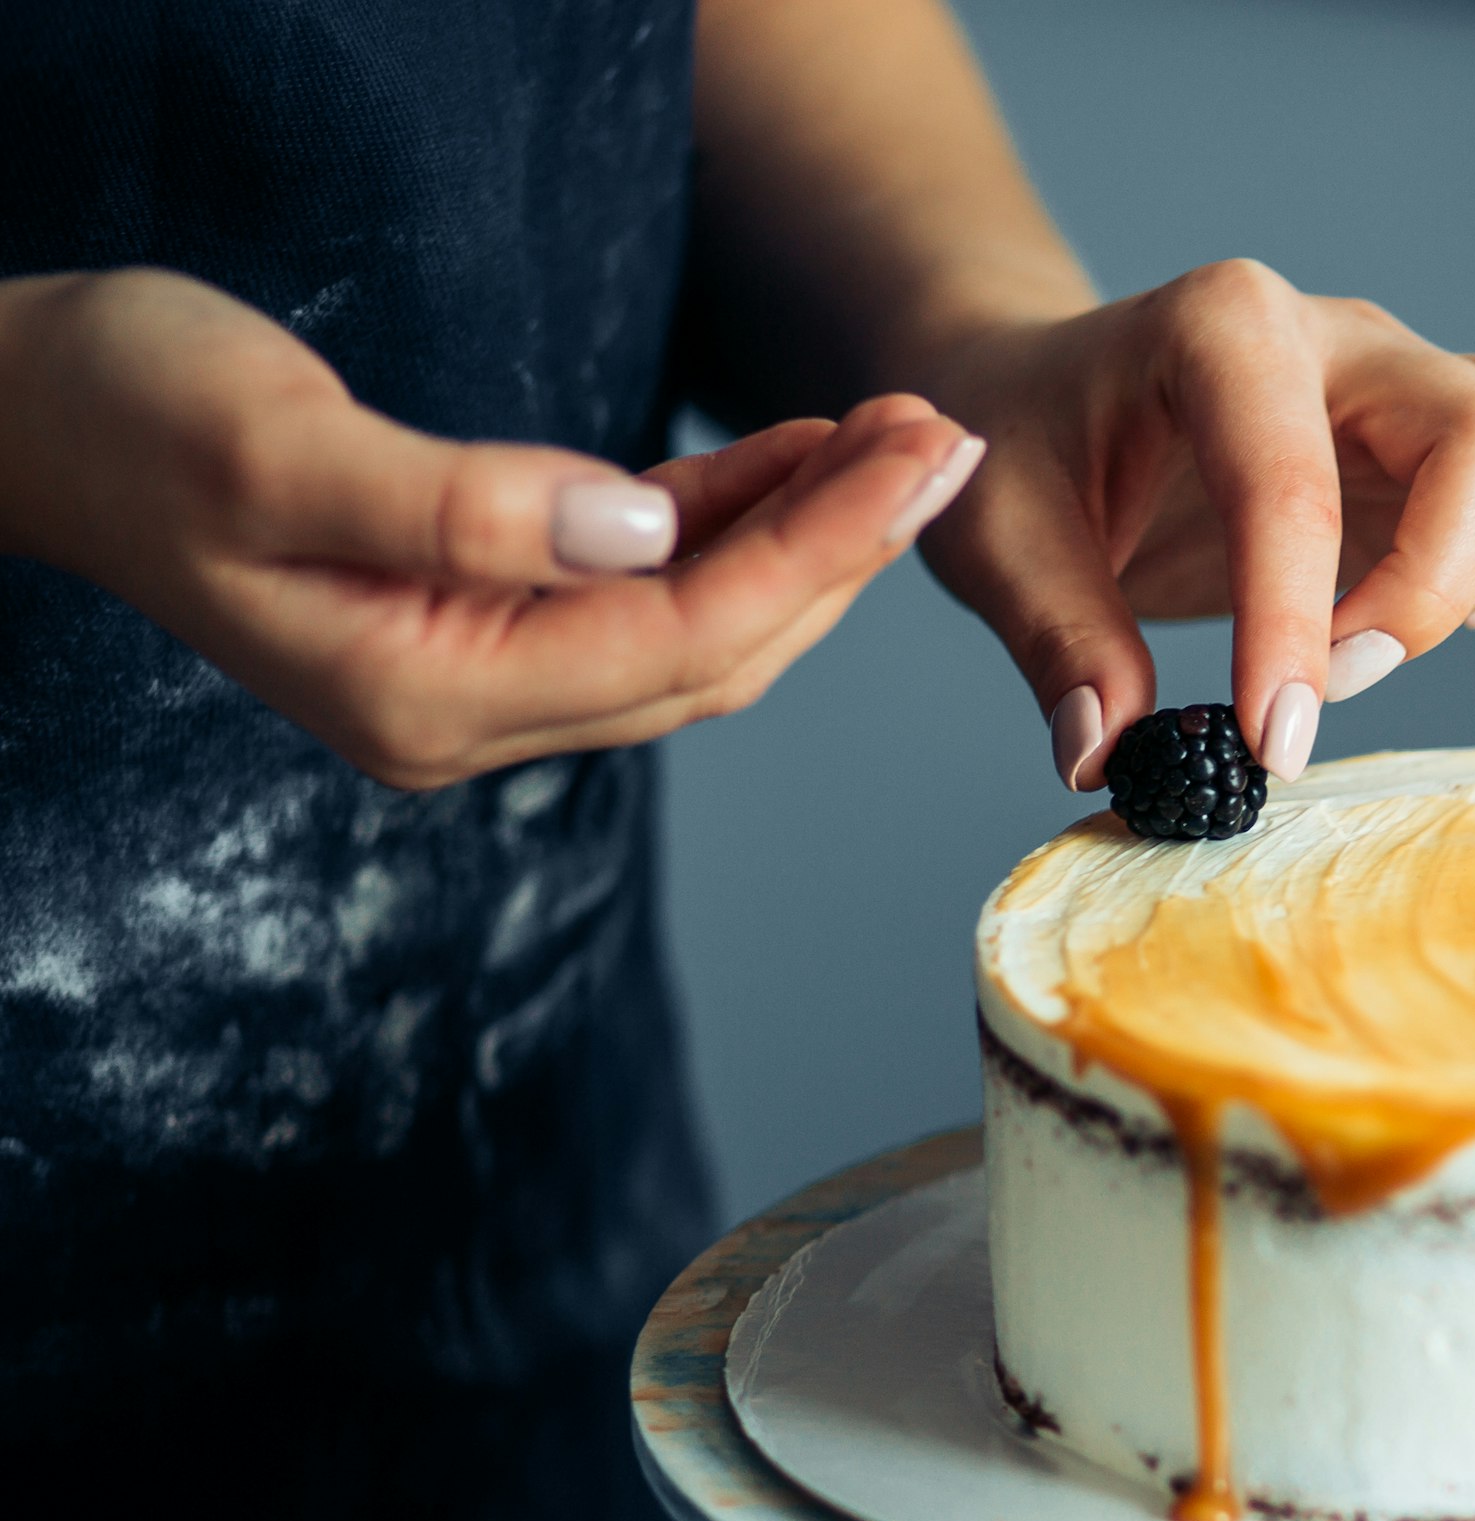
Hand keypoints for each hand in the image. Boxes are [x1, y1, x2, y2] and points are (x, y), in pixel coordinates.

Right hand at [0, 268, 986, 789]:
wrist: (27, 414)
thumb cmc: (123, 410)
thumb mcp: (274, 445)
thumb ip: (459, 502)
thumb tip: (636, 528)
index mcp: (426, 694)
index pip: (681, 634)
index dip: (818, 547)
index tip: (918, 459)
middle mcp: (466, 717)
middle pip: (716, 650)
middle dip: (845, 547)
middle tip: (944, 436)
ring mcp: (474, 683)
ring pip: (693, 628)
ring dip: (802, 538)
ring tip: (896, 439)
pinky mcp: (476, 627)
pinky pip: (640, 597)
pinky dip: (725, 528)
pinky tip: (791, 462)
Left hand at [903, 261, 1474, 786]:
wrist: (1053, 392)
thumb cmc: (1026, 445)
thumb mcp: (992, 532)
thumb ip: (1056, 637)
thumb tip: (1111, 752)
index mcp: (1223, 327)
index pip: (1297, 478)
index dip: (1294, 624)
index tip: (1274, 742)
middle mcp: (1346, 337)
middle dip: (1439, 585)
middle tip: (1339, 680)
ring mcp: (1417, 380)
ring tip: (1389, 632)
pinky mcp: (1458, 437)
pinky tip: (1446, 609)